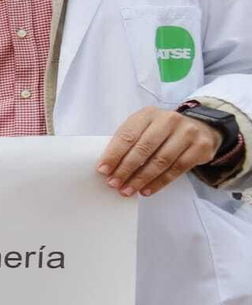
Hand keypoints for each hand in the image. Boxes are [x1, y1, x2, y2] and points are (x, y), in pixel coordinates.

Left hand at [96, 106, 222, 196]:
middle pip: (143, 148)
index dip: (114, 154)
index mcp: (148, 114)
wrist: (200, 127)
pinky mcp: (200, 147)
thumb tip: (108, 167)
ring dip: (141, 179)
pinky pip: (176, 169)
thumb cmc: (162, 131)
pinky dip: (159, 182)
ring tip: (127, 190)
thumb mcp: (143, 128)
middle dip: (126, 169)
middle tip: (114, 184)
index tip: (103, 170)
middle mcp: (168, 120)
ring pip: (160, 161)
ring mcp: (187, 133)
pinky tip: (146, 190)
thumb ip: (128, 142)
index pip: (128, 135)